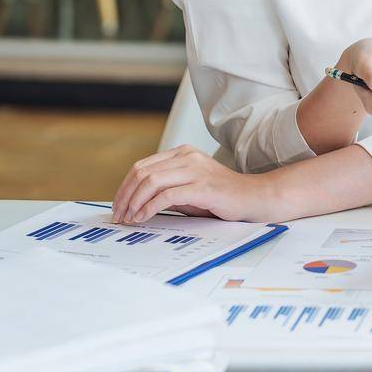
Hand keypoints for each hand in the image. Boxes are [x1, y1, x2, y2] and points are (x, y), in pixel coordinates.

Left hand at [110, 144, 275, 223]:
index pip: (142, 166)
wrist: (253, 197)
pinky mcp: (202, 187)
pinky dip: (149, 208)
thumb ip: (166, 187)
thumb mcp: (188, 186)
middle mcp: (187, 156)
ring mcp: (195, 170)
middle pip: (142, 172)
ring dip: (134, 202)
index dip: (124, 186)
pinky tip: (143, 217)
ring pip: (150, 181)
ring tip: (129, 218)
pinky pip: (166, 195)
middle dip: (125, 196)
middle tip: (119, 215)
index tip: (118, 205)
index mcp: (182, 153)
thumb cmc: (221, 196)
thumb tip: (135, 201)